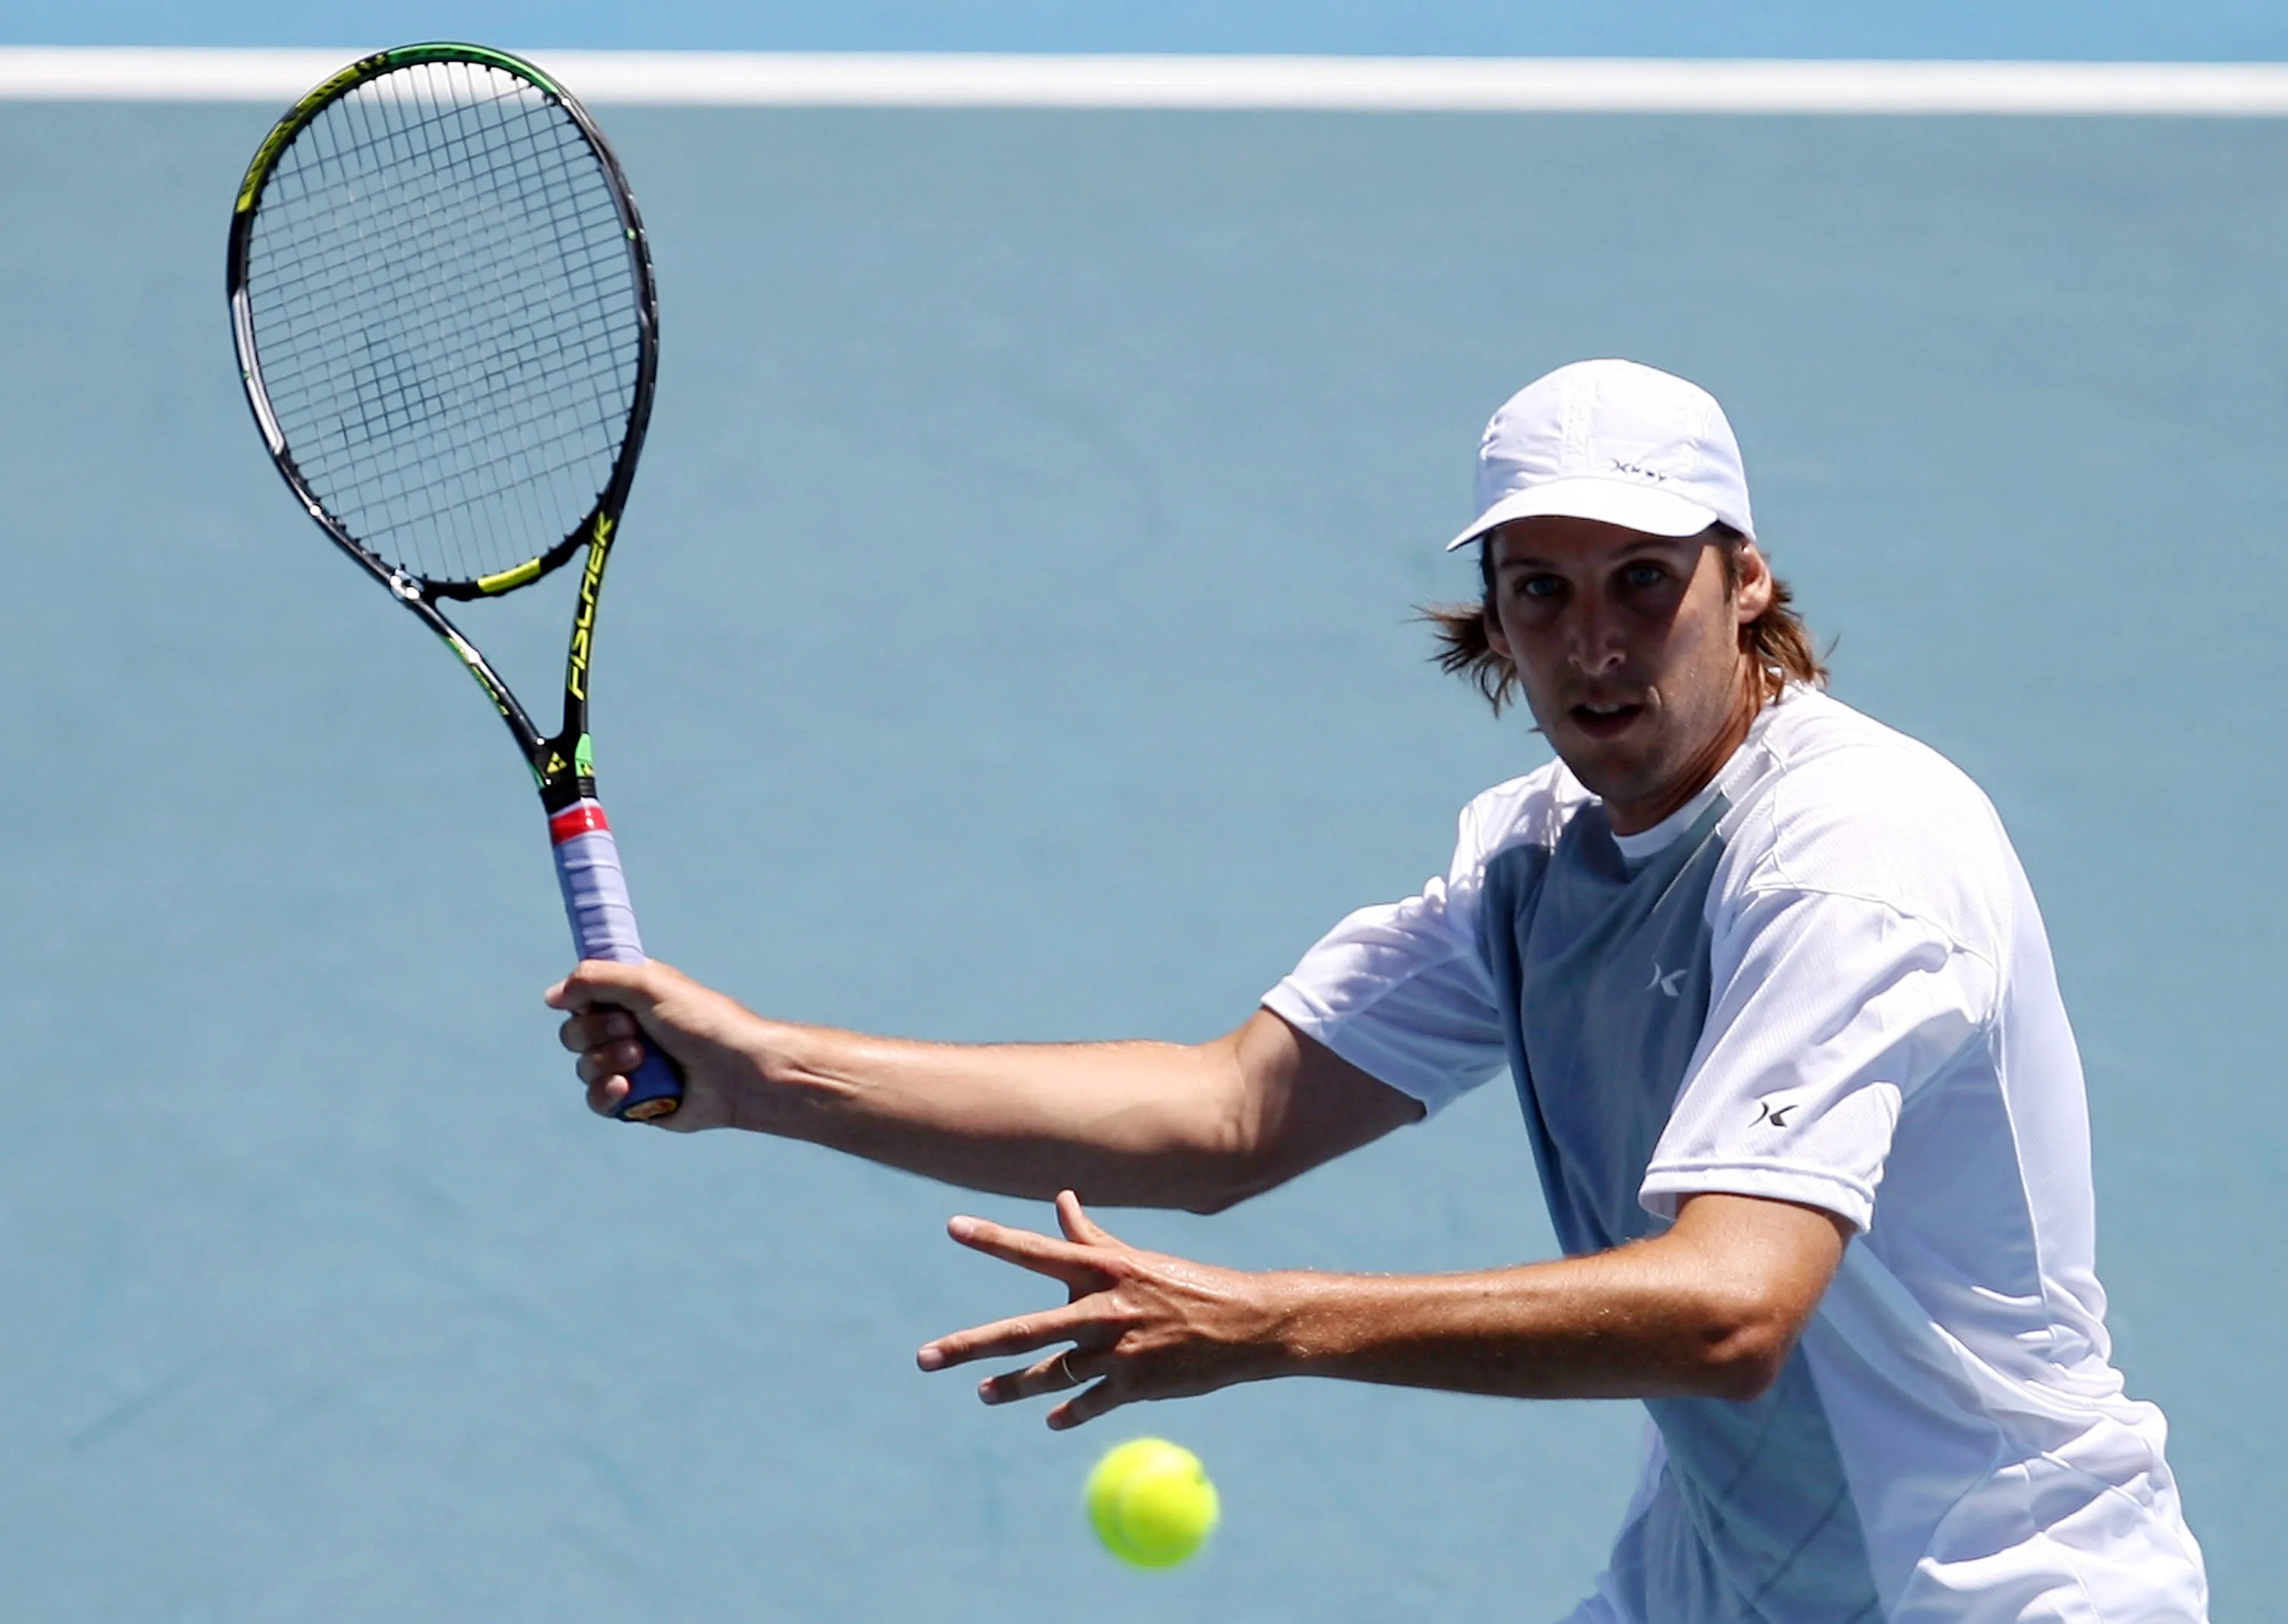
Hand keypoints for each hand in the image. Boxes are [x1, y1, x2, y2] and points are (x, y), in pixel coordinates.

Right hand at [546, 958, 762, 1129]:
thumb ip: (597, 979)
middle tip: (633, 1030)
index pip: (582, 993)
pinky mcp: (635, 1101)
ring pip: (583, 1066)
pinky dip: (606, 1093)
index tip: (599, 1000)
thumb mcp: (650, 985)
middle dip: (596, 1032)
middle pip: (573, 1031)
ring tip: (641, 1059)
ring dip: (606, 1061)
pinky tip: (626, 1088)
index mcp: (631, 995)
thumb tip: (551, 996)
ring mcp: (629, 1066)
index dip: (582, 998)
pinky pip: (597, 1099)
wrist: (739, 1073)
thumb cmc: (704, 1022)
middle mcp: (627, 1029)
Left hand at [916, 1190, 1287, 1428]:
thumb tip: (1061, 1199)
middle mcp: (1105, 1309)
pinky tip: (1051, 1420)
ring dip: (1011, 1387)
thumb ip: (1091, 1237)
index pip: (1037, 1251)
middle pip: (1023, 1331)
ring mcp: (1120, 1352)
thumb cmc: (1188, 1284)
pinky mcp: (1137, 1387)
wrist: (1247, 1324)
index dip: (993, 1238)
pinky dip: (1069, 1413)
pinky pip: (1088, 1404)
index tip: (952, 1226)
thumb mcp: (1138, 1259)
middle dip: (968, 1346)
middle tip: (923, 1358)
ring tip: (983, 1393)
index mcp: (1105, 1270)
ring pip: (1049, 1374)